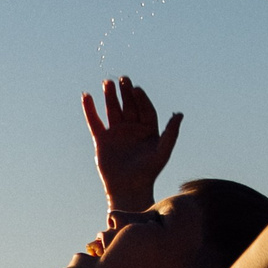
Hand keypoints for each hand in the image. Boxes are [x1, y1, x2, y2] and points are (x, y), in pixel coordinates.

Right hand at [81, 76, 183, 210]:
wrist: (128, 189)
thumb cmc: (148, 173)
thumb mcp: (162, 152)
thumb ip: (171, 133)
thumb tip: (180, 114)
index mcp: (148, 130)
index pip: (145, 109)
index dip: (141, 98)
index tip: (136, 88)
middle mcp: (132, 129)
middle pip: (129, 106)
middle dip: (125, 92)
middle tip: (122, 79)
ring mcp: (116, 133)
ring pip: (113, 110)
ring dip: (110, 96)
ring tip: (107, 82)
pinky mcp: (102, 140)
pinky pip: (95, 122)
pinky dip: (90, 109)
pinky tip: (86, 96)